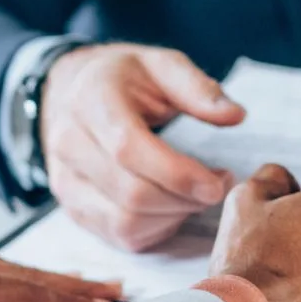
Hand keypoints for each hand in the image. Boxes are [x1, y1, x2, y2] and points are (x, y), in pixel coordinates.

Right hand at [40, 44, 245, 251]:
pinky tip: (173, 205)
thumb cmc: (123, 79)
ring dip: (174, 216)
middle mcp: (68, 143)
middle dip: (185, 199)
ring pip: (126, 222)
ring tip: (195, 194)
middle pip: (131, 194)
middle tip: (217, 185)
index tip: (219, 182)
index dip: (178, 173)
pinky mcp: (74, 208)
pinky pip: (121, 235)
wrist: (71, 93)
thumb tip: (235, 115)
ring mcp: (65, 181)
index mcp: (90, 100)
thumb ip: (197, 89)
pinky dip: (157, 228)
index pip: (128, 149)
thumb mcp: (161, 66)